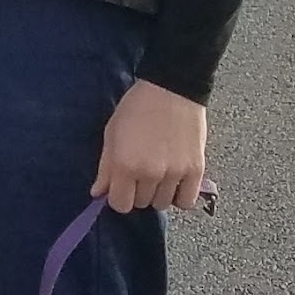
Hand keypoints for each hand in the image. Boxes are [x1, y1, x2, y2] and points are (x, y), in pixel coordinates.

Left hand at [92, 79, 207, 213]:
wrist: (171, 90)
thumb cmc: (136, 108)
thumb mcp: (112, 133)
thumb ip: (105, 167)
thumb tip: (98, 193)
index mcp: (125, 164)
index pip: (120, 204)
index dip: (117, 197)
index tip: (119, 187)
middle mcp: (150, 174)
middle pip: (141, 204)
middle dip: (136, 192)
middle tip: (138, 173)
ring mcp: (175, 174)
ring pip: (162, 204)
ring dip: (157, 193)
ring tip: (156, 173)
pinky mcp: (196, 171)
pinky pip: (187, 202)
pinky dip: (179, 197)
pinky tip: (173, 183)